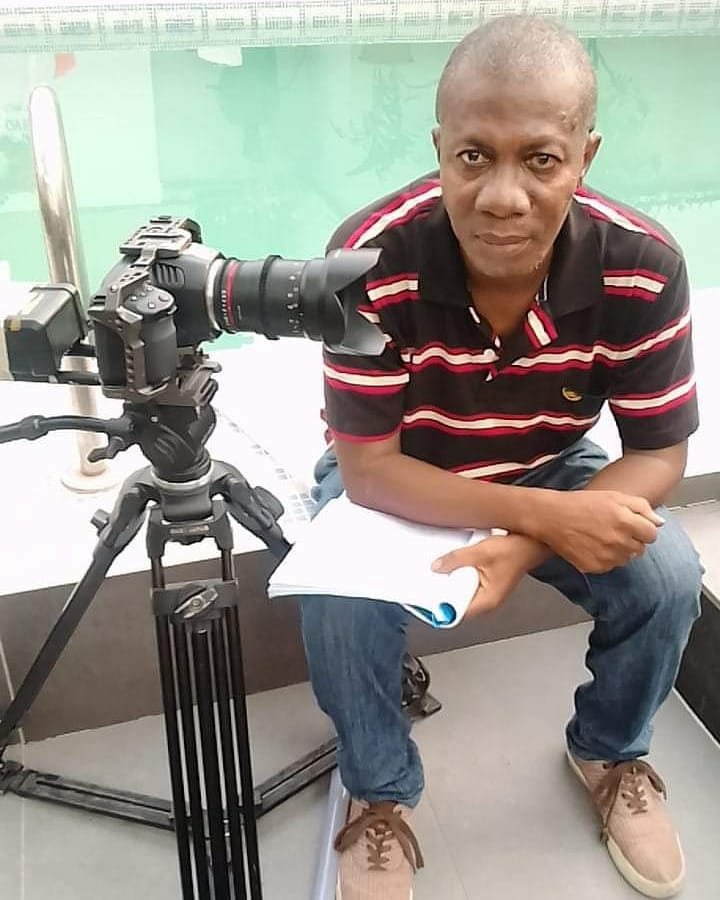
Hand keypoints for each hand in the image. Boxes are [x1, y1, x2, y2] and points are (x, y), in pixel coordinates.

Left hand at [431, 534, 534, 617]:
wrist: (531, 542)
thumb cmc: (516, 551)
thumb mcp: (480, 552)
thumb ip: (456, 559)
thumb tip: (437, 567)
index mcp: (487, 601)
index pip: (456, 613)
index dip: (440, 607)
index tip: (426, 600)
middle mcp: (487, 601)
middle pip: (456, 603)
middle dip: (443, 592)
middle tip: (431, 580)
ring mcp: (487, 592)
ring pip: (461, 592)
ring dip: (451, 582)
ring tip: (443, 571)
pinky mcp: (486, 583)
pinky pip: (466, 583)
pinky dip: (459, 575)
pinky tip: (455, 565)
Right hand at [536, 490, 663, 573]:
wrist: (551, 517)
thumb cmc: (581, 503)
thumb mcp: (613, 496)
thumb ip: (641, 507)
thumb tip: (659, 523)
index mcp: (625, 521)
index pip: (652, 535)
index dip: (643, 530)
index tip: (633, 526)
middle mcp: (618, 540)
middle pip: (640, 549)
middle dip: (632, 540)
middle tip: (614, 531)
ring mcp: (606, 556)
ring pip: (626, 559)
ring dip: (619, 551)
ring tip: (602, 538)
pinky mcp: (594, 566)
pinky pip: (609, 566)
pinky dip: (605, 559)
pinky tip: (593, 546)